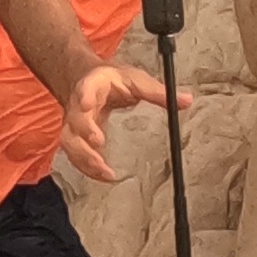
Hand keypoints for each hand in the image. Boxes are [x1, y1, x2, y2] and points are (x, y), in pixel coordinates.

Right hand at [59, 60, 165, 187]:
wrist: (89, 80)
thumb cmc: (112, 80)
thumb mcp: (136, 80)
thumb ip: (158, 92)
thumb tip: (186, 101)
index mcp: (94, 84)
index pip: (85, 87)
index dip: (84, 96)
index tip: (87, 104)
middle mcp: (78, 104)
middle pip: (74, 119)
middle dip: (84, 132)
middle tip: (98, 144)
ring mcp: (74, 123)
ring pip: (70, 142)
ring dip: (84, 157)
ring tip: (103, 170)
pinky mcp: (75, 138)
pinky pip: (75, 155)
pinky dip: (87, 167)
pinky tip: (102, 176)